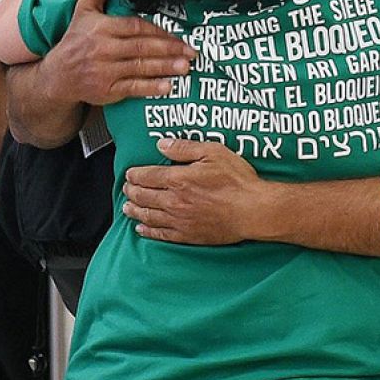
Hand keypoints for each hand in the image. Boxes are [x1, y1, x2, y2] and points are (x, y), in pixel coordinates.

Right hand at [43, 0, 195, 105]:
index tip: (179, 34)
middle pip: (142, 47)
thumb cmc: (74, 42)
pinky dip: (151, 87)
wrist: (57, 76)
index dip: (159, 31)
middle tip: (192, 51)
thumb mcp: (82, 13)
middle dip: (169, 49)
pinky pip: (133, 88)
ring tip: (186, 67)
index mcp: (102, 28)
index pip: (136, 27)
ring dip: (166, 67)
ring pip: (140, 67)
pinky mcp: (107, 90)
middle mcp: (103, 49)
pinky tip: (168, 87)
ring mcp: (105, 71)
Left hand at [122, 139, 275, 244]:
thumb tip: (163, 144)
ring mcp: (179, 220)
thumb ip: (185, 148)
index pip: (147, 176)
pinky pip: (161, 234)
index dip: (135, 174)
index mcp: (178, 179)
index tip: (130, 174)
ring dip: (134, 210)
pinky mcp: (187, 235)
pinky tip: (142, 229)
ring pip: (148, 215)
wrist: (253, 211)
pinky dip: (148, 231)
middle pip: (143, 196)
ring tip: (127, 207)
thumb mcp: (214, 153)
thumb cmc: (238, 182)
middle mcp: (174, 201)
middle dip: (131, 191)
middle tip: (126, 188)